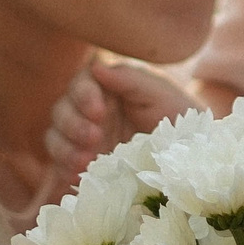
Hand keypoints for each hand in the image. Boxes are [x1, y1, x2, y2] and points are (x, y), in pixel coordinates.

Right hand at [42, 54, 204, 183]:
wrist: (187, 151)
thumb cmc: (174, 113)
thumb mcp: (158, 93)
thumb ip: (129, 78)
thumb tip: (97, 67)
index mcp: (103, 89)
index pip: (80, 86)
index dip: (83, 96)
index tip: (98, 111)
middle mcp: (86, 113)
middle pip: (61, 113)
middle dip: (73, 125)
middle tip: (94, 137)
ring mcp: (82, 141)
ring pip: (55, 139)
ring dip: (65, 149)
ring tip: (84, 161)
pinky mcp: (83, 166)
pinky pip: (61, 167)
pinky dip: (64, 170)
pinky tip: (75, 177)